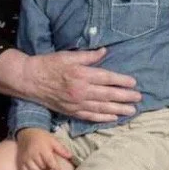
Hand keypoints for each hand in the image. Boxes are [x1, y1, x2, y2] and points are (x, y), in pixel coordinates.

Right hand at [16, 128, 72, 169]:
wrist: (28, 133)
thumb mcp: (53, 140)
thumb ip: (61, 149)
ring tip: (43, 165)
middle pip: (43, 167)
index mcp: (43, 148)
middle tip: (49, 163)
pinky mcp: (21, 162)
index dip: (55, 168)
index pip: (50, 161)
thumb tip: (71, 156)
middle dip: (48, 167)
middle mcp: (34, 154)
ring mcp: (26, 159)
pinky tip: (35, 169)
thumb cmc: (42, 137)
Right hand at [27, 48, 141, 122]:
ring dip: (118, 110)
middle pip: (107, 95)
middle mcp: (80, 91)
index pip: (107, 78)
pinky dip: (102, 118)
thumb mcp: (69, 56)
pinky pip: (89, 116)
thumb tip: (105, 51)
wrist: (29, 80)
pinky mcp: (70, 111)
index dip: (121, 81)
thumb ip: (89, 56)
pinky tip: (113, 118)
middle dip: (125, 97)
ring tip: (131, 111)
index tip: (134, 83)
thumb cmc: (50, 64)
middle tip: (139, 98)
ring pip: (101, 108)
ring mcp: (75, 103)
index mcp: (82, 75)